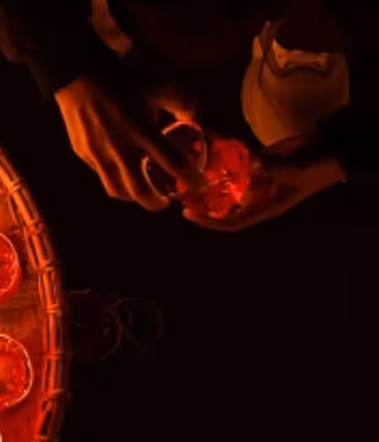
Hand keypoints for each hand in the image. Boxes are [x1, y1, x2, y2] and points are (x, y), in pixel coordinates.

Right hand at [55, 74, 200, 209]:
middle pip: (140, 192)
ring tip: (140, 191)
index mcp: (144, 133)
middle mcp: (122, 151)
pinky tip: (119, 168)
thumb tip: (192, 116)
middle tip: (165, 202)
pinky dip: (115, 177)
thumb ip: (181, 103)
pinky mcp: (84, 154)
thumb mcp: (158, 87)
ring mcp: (100, 156)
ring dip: (132, 196)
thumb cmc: (121, 82)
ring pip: (117, 190)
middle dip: (156, 203)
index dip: (190, 180)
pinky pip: (102, 173)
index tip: (199, 188)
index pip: (173, 165)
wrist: (79, 77)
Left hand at [184, 141, 344, 231]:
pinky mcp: (259, 160)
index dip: (209, 221)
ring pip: (227, 181)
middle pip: (224, 203)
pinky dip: (223, 155)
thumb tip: (244, 162)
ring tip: (187, 168)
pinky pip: (236, 160)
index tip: (188, 214)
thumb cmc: (318, 167)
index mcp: (266, 207)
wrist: (333, 147)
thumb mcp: (295, 171)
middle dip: (203, 199)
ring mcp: (257, 178)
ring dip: (209, 176)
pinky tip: (206, 147)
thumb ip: (270, 168)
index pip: (232, 222)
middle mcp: (257, 196)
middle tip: (180, 188)